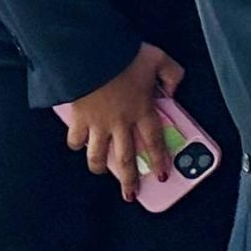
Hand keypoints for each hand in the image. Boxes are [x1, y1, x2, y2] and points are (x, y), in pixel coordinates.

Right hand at [63, 44, 181, 200]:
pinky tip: (80, 145)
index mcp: (142, 110)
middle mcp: (120, 123)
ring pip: (97, 156)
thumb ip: (172, 74)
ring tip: (102, 171)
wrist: (91, 55)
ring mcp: (98, 124)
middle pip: (126, 158)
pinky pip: (76, 141)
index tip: (162, 174)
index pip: (154, 141)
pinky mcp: (78, 120)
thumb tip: (175, 89)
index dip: (159, 159)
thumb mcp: (159, 59)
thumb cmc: (125, 56)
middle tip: (130, 194)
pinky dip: (77, 145)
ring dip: (100, 167)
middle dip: (129, 179)